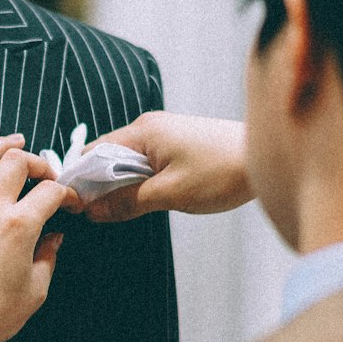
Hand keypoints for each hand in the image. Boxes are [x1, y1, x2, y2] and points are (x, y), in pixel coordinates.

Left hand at [0, 134, 74, 341]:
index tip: (70, 202)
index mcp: (18, 225)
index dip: (67, 193)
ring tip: (14, 144)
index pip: (50, 191)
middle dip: (39, 162)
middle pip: (17, 161)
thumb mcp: (34, 292)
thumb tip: (53, 239)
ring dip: (1, 146)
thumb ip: (48, 258)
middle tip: (47, 175)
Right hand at [75, 112, 251, 222]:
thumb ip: (128, 202)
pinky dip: (138, 180)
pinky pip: (145, 161)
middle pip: (106, 155)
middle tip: (95, 215)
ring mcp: (164, 133)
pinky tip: (143, 198)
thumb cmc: (223, 172)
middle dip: (98, 184)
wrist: (267, 157)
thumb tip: (93, 211)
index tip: (75, 207)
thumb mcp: (170, 194)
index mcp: (143, 132)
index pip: (93, 152)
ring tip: (118, 210)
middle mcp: (149, 126)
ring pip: (126, 160)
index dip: (80, 180)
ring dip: (120, 184)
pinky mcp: (177, 143)